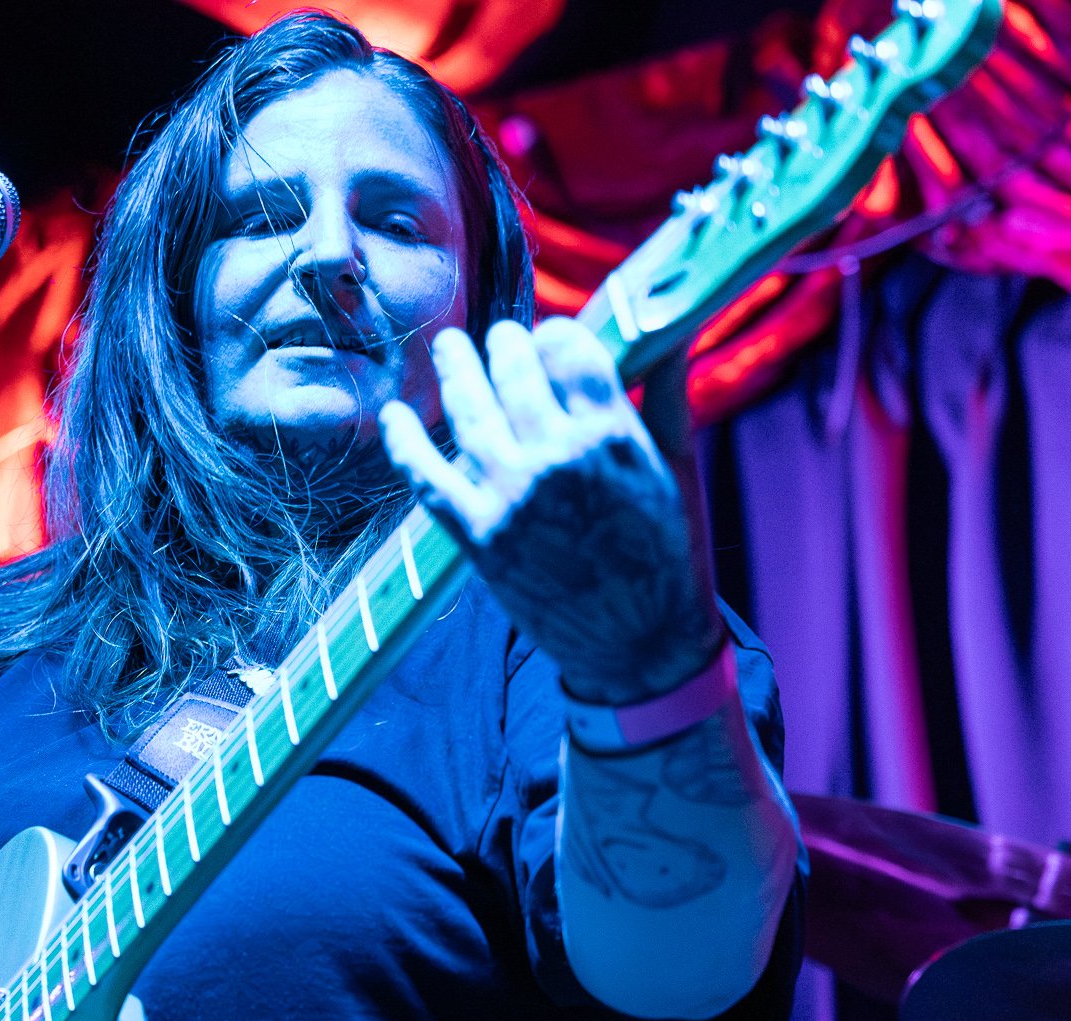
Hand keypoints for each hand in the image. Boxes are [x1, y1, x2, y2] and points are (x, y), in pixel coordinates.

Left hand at [379, 318, 722, 704]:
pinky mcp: (478, 536)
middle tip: (497, 338)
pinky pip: (427, 477)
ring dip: (454, 369)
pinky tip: (393, 414)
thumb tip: (668, 327)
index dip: (555, 335)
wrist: (640, 642)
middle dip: (504, 344)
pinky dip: (404, 442)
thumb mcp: (677, 467)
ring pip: (469, 411)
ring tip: (448, 347)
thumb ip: (664, 391)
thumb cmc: (666, 553)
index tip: (549, 338)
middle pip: (514, 371)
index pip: (569, 349)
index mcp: (611, 435)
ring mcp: (512, 496)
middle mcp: (557, 458)